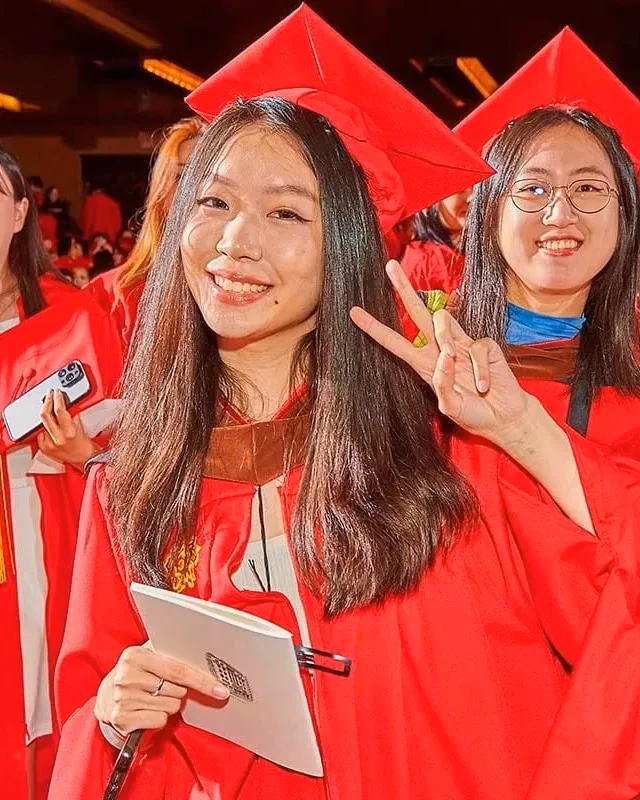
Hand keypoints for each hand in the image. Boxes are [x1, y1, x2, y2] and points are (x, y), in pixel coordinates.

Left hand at [38, 389, 101, 470]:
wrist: (85, 459)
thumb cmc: (85, 445)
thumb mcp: (81, 427)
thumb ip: (72, 415)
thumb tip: (65, 403)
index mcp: (69, 432)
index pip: (59, 410)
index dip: (57, 399)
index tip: (57, 393)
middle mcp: (58, 439)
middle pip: (45, 415)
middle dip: (47, 402)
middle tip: (49, 396)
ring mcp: (50, 444)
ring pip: (41, 424)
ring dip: (46, 415)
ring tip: (50, 411)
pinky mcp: (45, 448)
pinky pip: (40, 434)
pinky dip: (44, 428)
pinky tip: (50, 427)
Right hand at [95, 644, 229, 735]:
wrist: (104, 700)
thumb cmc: (134, 676)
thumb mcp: (147, 658)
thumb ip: (170, 654)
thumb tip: (204, 656)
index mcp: (135, 655)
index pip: (178, 669)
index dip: (202, 680)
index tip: (220, 689)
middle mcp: (127, 676)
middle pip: (177, 690)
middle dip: (178, 692)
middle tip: (162, 688)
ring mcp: (122, 698)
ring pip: (170, 707)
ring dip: (167, 705)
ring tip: (152, 698)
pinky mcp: (121, 719)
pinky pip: (159, 720)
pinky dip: (158, 718)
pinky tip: (146, 711)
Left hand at [350, 260, 527, 445]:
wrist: (503, 417)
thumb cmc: (474, 414)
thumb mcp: (451, 407)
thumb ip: (443, 385)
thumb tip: (445, 357)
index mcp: (424, 364)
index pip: (395, 342)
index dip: (374, 328)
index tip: (353, 312)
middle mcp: (440, 349)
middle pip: (418, 313)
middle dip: (404, 289)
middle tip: (390, 266)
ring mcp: (462, 344)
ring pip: (443, 321)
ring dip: (445, 340)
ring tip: (455, 362)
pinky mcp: (483, 345)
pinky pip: (476, 348)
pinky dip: (480, 370)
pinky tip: (483, 384)